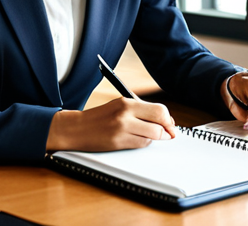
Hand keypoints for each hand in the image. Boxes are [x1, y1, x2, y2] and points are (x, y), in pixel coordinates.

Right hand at [46, 98, 175, 151]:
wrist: (77, 128)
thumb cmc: (99, 117)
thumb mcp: (118, 106)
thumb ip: (140, 110)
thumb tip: (164, 119)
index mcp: (126, 102)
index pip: (159, 109)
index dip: (168, 119)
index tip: (170, 123)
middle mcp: (125, 114)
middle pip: (159, 122)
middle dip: (167, 130)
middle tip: (168, 133)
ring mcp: (122, 129)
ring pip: (153, 136)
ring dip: (155, 137)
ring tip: (148, 135)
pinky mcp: (118, 142)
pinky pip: (141, 144)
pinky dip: (144, 143)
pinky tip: (137, 139)